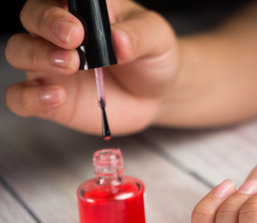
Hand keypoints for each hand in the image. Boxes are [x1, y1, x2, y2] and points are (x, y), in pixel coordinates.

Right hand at [5, 0, 177, 134]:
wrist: (157, 94)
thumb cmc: (152, 57)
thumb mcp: (156, 39)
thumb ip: (138, 36)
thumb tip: (118, 40)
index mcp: (84, 10)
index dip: (59, 8)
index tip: (78, 25)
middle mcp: (59, 35)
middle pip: (32, 19)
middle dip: (47, 27)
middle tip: (74, 42)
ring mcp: (51, 67)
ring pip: (19, 52)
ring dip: (37, 56)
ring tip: (70, 66)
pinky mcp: (52, 100)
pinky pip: (22, 98)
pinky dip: (30, 97)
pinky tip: (55, 97)